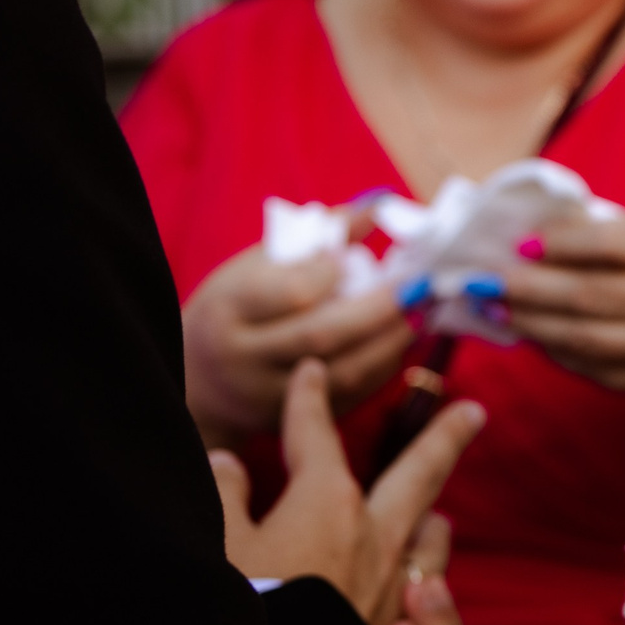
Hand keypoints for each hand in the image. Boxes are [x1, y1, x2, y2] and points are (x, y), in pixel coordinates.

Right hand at [183, 226, 415, 447]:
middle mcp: (246, 359)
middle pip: (323, 335)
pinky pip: (352, 394)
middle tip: (422, 282)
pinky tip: (404, 337)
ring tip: (424, 307)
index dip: (331, 273)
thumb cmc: (237, 307)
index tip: (355, 255)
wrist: (200, 379)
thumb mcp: (257, 264)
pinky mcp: (295, 421)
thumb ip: (317, 236)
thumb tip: (383, 203)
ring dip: (395, 338)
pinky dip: (385, 364)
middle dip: (382, 307)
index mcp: (230, 310)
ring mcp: (270, 396)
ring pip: (344, 372)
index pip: (291, 293)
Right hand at [212, 358, 484, 624]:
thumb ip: (223, 494)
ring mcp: (392, 590)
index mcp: (326, 504)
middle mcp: (372, 538)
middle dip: (444, 438)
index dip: (308, 401)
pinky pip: (430, 608)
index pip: (316, 437)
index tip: (312, 372)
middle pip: (417, 474)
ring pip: (429, 542)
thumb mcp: (213, 544)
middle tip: (475, 410)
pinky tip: (423, 594)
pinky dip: (428, 594)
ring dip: (433, 523)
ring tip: (440, 515)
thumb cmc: (239, 613)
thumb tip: (228, 461)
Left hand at [498, 210, 624, 393]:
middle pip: (591, 296)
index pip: (614, 245)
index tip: (521, 242)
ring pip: (585, 337)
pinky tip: (532, 335)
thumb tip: (539, 234)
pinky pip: (593, 367)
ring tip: (496, 309)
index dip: (563, 245)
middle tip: (486, 280)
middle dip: (530, 288)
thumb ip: (615, 234)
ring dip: (532, 324)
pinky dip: (556, 351)